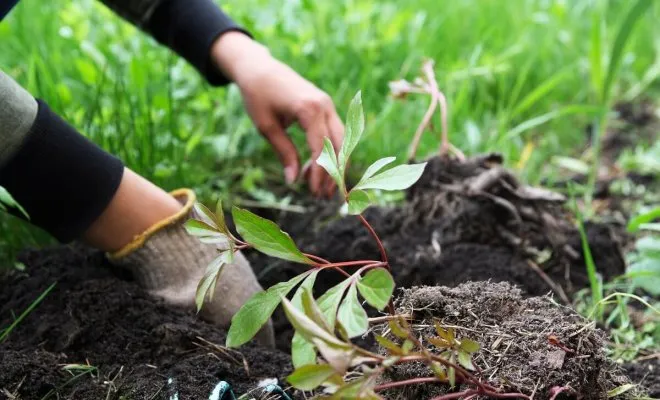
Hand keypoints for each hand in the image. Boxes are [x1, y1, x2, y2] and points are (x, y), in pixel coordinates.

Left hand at [211, 32, 343, 196]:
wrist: (258, 68)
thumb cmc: (258, 96)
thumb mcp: (267, 127)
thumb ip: (284, 153)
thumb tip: (294, 181)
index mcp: (309, 109)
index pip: (322, 148)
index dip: (320, 174)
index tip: (314, 193)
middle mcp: (324, 106)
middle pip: (339, 146)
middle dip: (333, 173)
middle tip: (323, 196)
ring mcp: (327, 105)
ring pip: (341, 140)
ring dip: (334, 164)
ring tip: (320, 187)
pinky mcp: (325, 107)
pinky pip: (334, 133)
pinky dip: (328, 152)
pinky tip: (314, 168)